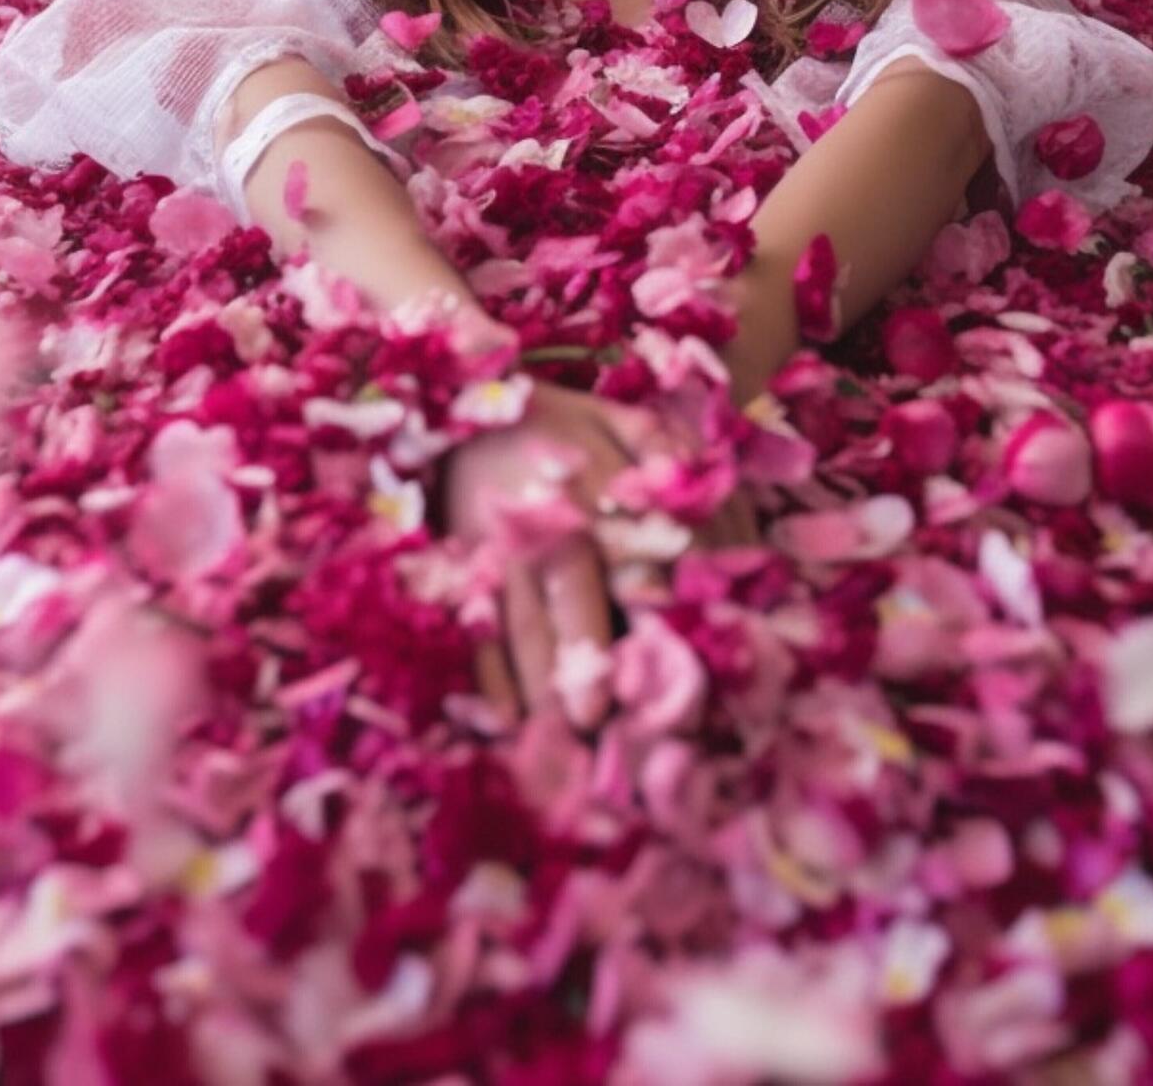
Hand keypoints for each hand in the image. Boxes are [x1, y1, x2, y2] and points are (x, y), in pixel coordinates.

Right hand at [435, 378, 758, 727]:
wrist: (453, 411)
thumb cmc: (550, 422)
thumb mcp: (610, 413)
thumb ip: (659, 443)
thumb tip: (699, 476)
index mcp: (592, 486)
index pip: (632, 549)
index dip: (655, 598)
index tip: (676, 649)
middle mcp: (545, 524)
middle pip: (570, 597)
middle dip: (587, 658)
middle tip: (603, 724)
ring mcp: (497, 552)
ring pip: (521, 624)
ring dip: (540, 685)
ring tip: (561, 741)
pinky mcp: (461, 571)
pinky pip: (474, 628)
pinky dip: (486, 677)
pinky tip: (504, 721)